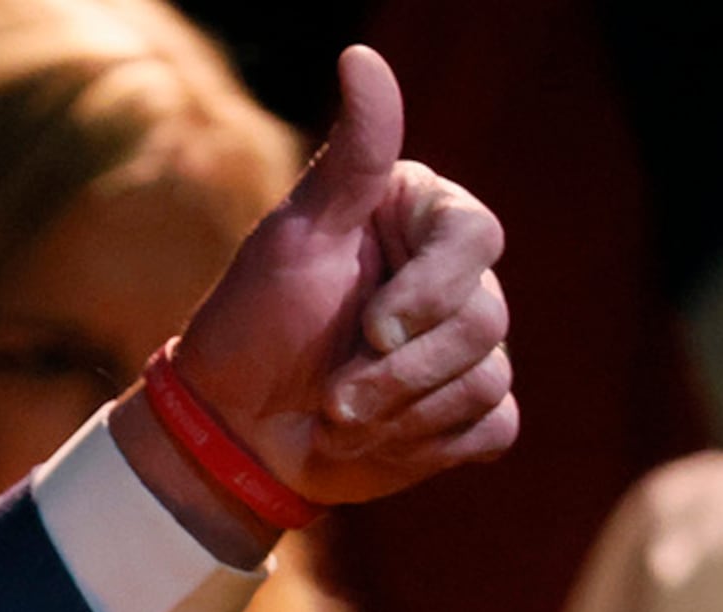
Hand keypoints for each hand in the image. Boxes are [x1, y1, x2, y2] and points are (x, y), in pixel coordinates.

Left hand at [119, 48, 517, 557]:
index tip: (369, 329)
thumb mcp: (295, 235)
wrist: (231, 431)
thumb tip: (361, 56)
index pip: (477, 239)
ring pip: (486, 380)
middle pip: (486, 319)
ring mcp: (470, 351)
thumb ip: (351, 156)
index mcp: (425, 224)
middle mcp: (459, 281)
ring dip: (397, 414)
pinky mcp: (468, 415)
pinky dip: (424, 444)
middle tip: (332, 394)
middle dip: (396, 373)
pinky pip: (492, 427)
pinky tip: (374, 439)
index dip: (429, 293)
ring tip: (337, 414)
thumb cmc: (253, 325)